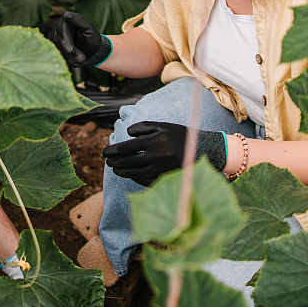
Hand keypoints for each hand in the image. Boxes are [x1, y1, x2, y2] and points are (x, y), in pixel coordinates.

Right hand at [42, 11, 111, 66]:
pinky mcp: (53, 47)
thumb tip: (66, 14)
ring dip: (69, 58)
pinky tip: (76, 62)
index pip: (61, 29)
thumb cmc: (92, 39)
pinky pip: (56, 55)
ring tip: (82, 61)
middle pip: (57, 41)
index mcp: (66, 20)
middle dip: (70, 52)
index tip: (70, 51)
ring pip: (56, 49)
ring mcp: (53, 38)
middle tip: (82, 60)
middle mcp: (57, 27)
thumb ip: (79, 21)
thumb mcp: (89, 29)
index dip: (65, 41)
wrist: (92, 51)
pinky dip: (67, 61)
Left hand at [102, 121, 227, 185]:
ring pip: (134, 173)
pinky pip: (144, 180)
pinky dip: (134, 177)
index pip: (127, 148)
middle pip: (128, 162)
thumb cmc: (180, 136)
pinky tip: (130, 174)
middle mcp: (156, 157)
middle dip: (114, 161)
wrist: (202, 151)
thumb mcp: (163, 126)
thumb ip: (144, 127)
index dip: (113, 151)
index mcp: (155, 141)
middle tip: (107, 161)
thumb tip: (128, 133)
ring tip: (115, 168)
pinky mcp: (164, 179)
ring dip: (122, 171)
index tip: (104, 152)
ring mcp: (160, 170)